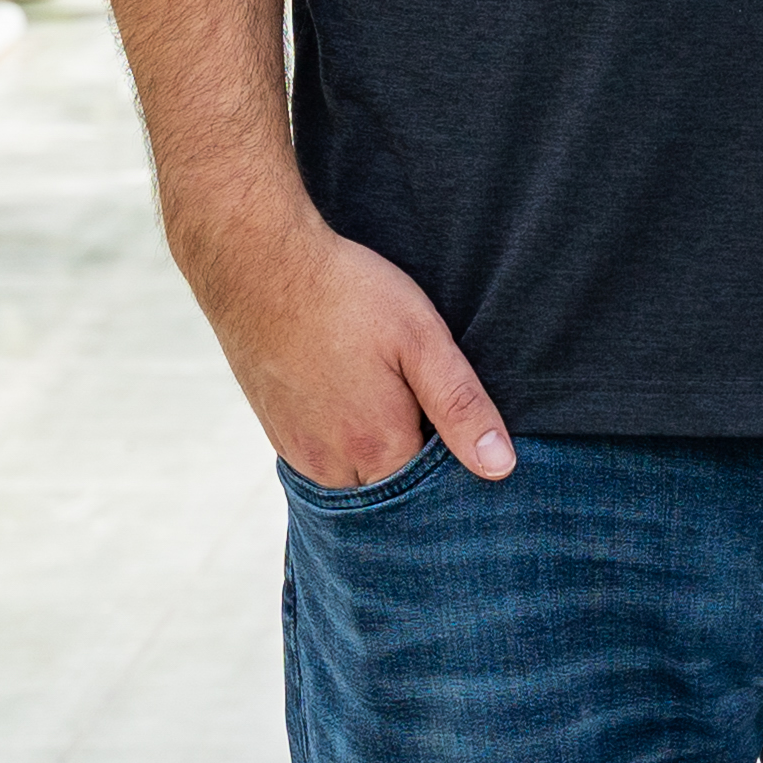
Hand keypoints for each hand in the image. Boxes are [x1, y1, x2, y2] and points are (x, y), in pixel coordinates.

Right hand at [186, 200, 517, 489]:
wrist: (260, 265)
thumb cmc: (348, 295)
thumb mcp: (422, 340)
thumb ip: (461, 407)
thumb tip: (502, 468)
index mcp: (378, 448)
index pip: (435, 495)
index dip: (458, 471)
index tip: (467, 435)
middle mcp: (335, 468)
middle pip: (394, 497)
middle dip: (420, 474)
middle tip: (431, 415)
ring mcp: (301, 456)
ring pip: (358, 484)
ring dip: (382, 462)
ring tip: (396, 410)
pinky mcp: (280, 437)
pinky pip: (326, 467)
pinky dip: (349, 452)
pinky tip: (359, 407)